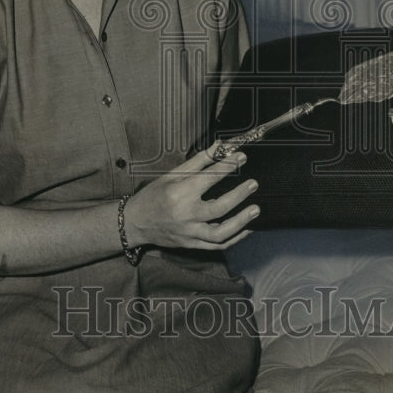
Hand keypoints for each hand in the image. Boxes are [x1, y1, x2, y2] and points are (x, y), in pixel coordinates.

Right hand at [122, 148, 258, 250]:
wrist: (136, 222)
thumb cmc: (154, 195)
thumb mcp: (172, 174)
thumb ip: (198, 162)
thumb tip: (219, 146)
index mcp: (179, 193)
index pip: (209, 179)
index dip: (227, 167)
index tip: (242, 157)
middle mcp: (185, 215)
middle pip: (218, 208)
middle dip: (239, 195)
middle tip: (253, 184)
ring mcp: (189, 233)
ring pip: (220, 233)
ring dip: (241, 222)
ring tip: (256, 209)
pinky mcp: (192, 245)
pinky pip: (217, 245)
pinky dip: (234, 238)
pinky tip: (246, 229)